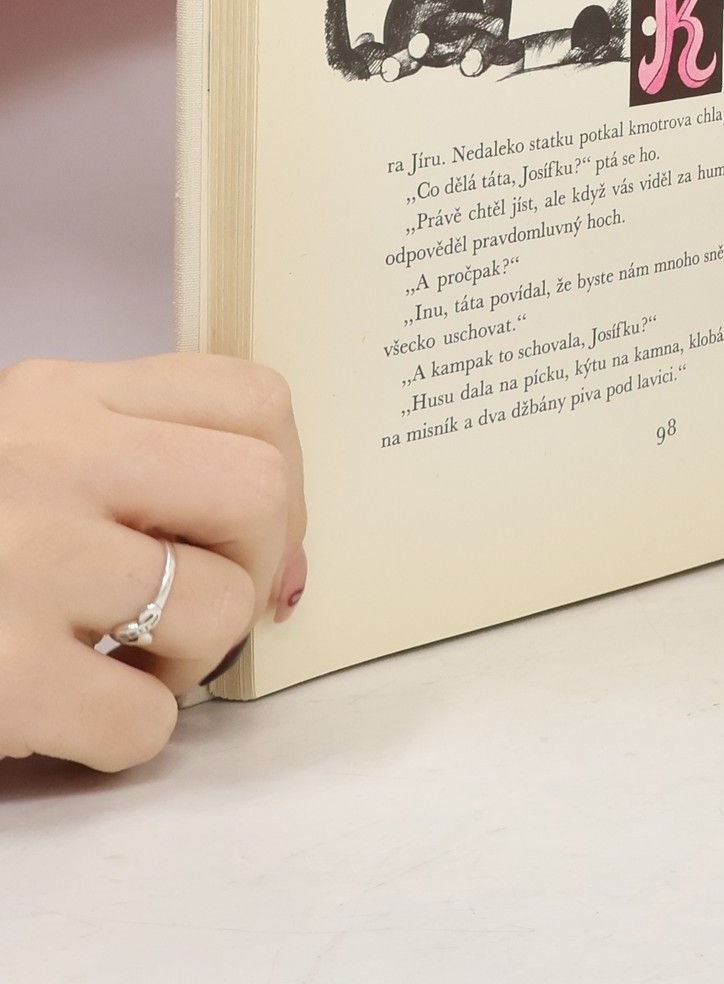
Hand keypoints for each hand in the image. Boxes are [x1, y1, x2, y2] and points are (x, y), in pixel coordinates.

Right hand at [0, 355, 306, 771]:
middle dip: (258, 564)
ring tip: (127, 657)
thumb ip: (145, 467)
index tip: (249, 530)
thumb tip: (290, 567)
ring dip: (194, 657)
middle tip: (200, 601)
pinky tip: (77, 712)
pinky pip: (143, 721)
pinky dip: (129, 733)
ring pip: (217, 608)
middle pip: (259, 494)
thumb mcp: (24, 451)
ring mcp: (17, 564)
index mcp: (59, 395)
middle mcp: (45, 460)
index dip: (284, 474)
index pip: (254, 400)